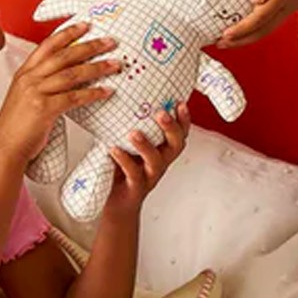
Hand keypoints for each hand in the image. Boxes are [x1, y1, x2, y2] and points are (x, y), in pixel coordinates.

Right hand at [0, 23, 120, 164]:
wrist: (4, 148)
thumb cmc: (17, 126)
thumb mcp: (24, 97)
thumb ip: (41, 83)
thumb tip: (68, 75)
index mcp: (24, 73)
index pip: (48, 45)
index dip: (68, 34)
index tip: (86, 26)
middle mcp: (29, 79)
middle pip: (64, 56)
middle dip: (90, 46)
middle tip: (110, 42)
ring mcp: (35, 92)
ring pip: (72, 74)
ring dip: (97, 68)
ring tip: (115, 64)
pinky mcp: (43, 109)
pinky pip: (74, 97)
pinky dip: (93, 93)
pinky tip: (106, 91)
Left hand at [103, 102, 190, 217]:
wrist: (116, 204)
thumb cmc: (122, 169)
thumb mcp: (129, 144)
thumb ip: (129, 126)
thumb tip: (117, 94)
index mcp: (162, 150)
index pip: (180, 132)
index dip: (184, 119)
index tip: (180, 102)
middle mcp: (160, 162)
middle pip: (176, 145)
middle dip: (171, 128)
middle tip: (161, 113)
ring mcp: (149, 176)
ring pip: (156, 161)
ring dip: (146, 145)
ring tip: (133, 132)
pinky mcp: (136, 188)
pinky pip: (134, 174)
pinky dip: (124, 160)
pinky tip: (113, 149)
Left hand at [218, 0, 297, 47]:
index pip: (258, 19)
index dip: (240, 29)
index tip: (225, 35)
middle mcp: (288, 5)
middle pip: (262, 31)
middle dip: (240, 40)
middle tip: (222, 43)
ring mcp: (291, 6)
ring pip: (268, 28)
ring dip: (249, 36)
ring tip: (232, 38)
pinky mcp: (292, 3)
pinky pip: (273, 21)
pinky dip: (258, 28)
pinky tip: (251, 24)